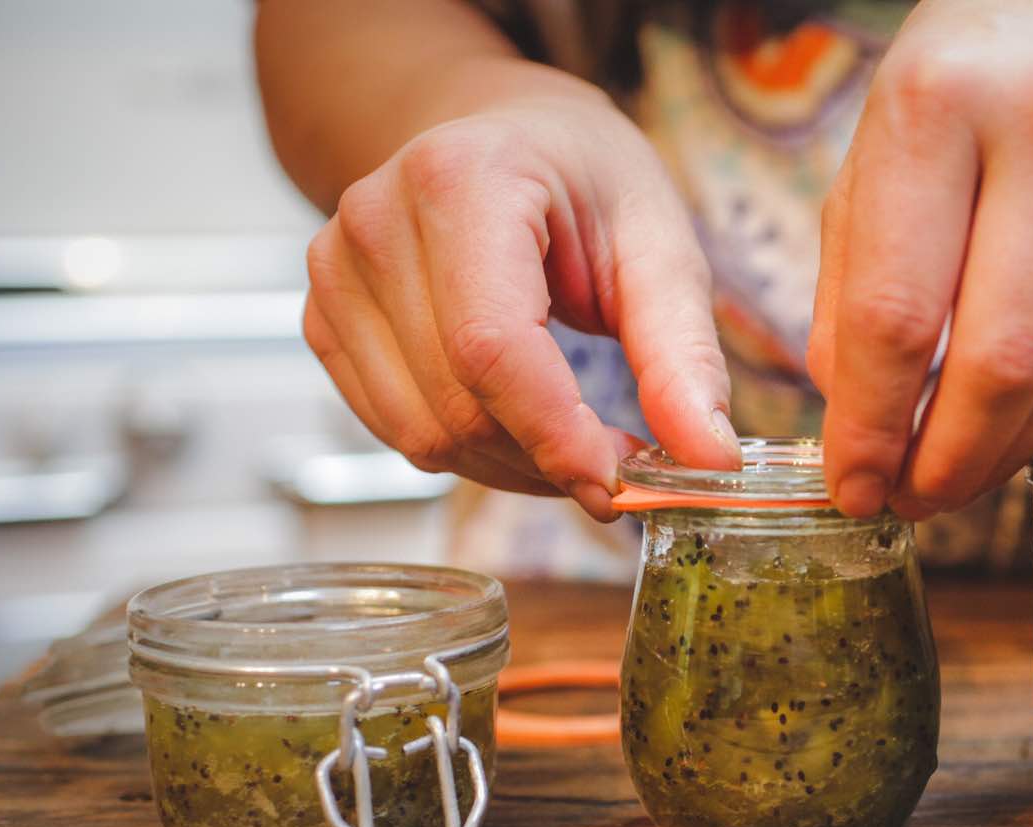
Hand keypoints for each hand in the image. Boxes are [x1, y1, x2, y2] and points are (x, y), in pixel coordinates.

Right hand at [301, 70, 740, 520]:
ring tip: (578, 444)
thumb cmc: (581, 178)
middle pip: (457, 404)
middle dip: (550, 460)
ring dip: (514, 469)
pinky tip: (524, 430)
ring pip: (422, 436)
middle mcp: (376, 222)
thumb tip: (708, 457)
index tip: (621, 486)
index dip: (557, 434)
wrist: (498, 135)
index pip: (492, 346)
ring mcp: (335, 274)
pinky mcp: (324, 322)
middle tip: (623, 467)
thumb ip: (682, 352)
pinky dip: (472, 457)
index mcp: (461, 179)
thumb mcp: (659, 241)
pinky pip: (397, 433)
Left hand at [809, 0, 1032, 518]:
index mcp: (938, 103)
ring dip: (1008, 448)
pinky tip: (1019, 420)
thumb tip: (853, 415)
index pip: (897, 310)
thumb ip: (855, 276)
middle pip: (1003, 356)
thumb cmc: (974, 74)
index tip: (850, 487)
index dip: (872, 424)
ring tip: (956, 477)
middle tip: (910, 505)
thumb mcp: (884, 140)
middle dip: (948, 460)